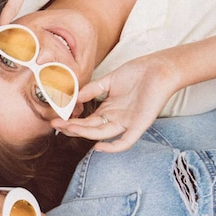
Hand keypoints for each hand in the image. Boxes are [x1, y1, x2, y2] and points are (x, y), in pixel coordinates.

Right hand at [51, 54, 180, 152]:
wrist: (159, 68)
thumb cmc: (137, 73)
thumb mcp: (109, 81)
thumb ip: (91, 90)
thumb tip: (74, 98)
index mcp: (109, 109)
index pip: (87, 120)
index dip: (71, 120)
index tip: (57, 118)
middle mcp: (116, 118)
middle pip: (90, 128)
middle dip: (72, 127)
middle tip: (55, 124)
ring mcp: (127, 123)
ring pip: (102, 133)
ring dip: (84, 132)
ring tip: (68, 128)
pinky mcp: (139, 125)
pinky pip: (125, 142)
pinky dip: (112, 147)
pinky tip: (97, 146)